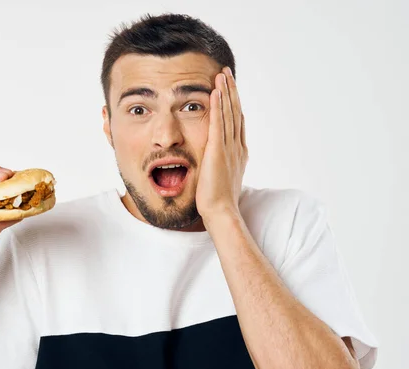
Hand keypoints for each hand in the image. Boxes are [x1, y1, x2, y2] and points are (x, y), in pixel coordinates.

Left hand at [196, 66, 247, 219]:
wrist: (221, 210)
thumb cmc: (219, 200)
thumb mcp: (222, 176)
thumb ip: (221, 164)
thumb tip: (217, 159)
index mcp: (238, 152)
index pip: (236, 121)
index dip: (234, 104)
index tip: (230, 89)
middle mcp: (236, 146)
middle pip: (235, 112)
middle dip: (231, 91)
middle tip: (227, 73)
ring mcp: (228, 147)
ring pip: (229, 113)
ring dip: (226, 92)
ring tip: (222, 75)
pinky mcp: (217, 150)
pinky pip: (218, 123)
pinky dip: (218, 106)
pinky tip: (216, 92)